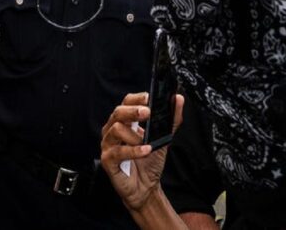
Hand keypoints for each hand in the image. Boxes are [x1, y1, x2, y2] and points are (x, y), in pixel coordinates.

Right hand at [100, 92, 184, 212]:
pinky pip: (117, 152)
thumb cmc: (149, 162)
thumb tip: (178, 100)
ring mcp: (108, 144)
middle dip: (133, 111)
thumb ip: (170, 121)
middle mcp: (113, 130)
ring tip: (147, 143)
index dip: (136, 98)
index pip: (126, 103)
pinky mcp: (107, 160)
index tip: (149, 98)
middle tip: (147, 113)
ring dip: (135, 136)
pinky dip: (133, 151)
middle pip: (118, 113)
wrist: (145, 188)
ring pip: (116, 129)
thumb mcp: (163, 139)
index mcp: (125, 122)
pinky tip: (145, 151)